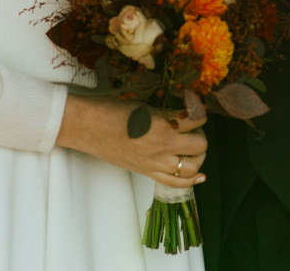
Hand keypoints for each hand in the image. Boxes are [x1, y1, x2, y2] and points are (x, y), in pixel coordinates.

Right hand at [56, 96, 207, 188]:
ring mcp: (155, 163)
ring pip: (192, 168)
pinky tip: (199, 175)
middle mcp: (162, 146)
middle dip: (201, 136)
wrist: (88, 127)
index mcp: (162, 123)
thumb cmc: (111, 110)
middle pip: (200, 146)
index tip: (195, 109)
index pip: (196, 120)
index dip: (200, 113)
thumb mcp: (144, 106)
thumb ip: (165, 114)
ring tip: (192, 148)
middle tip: (193, 129)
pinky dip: (191, 181)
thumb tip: (182, 117)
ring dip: (198, 157)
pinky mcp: (147, 172)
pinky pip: (176, 183)